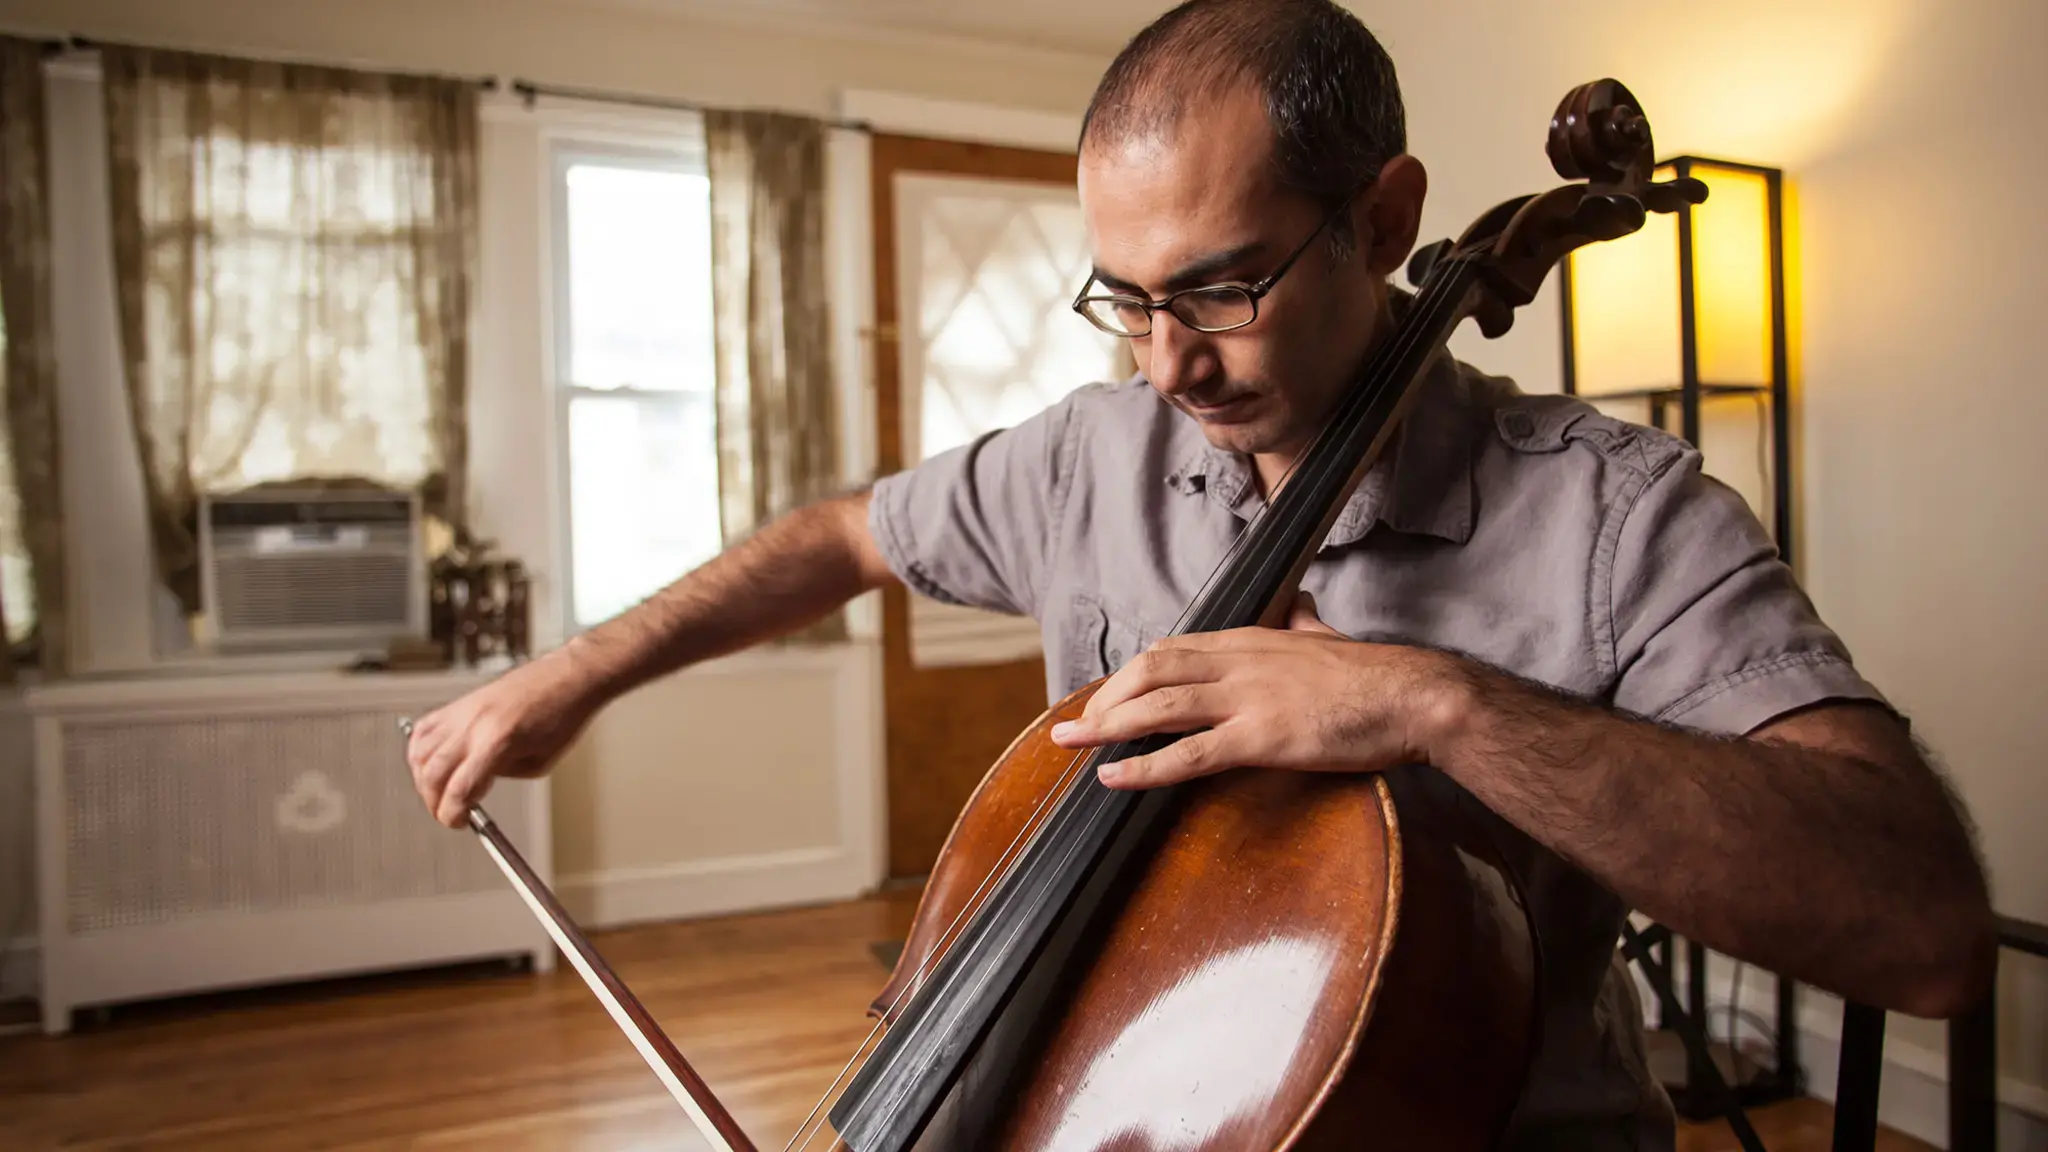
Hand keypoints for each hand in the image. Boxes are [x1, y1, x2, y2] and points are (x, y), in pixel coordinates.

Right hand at [405, 647, 604, 827]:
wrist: (565, 677)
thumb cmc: (563, 716)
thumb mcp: (539, 762)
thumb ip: (502, 775)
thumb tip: (474, 785)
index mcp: (498, 742)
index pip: (459, 789)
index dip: (453, 814)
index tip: (459, 822)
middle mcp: (473, 725)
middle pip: (432, 774)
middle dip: (435, 802)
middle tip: (447, 812)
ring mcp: (462, 711)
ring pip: (420, 752)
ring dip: (424, 779)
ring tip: (440, 791)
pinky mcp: (459, 703)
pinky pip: (424, 730)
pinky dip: (420, 751)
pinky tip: (432, 763)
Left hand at [1047, 592, 1460, 788]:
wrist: (1413, 695)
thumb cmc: (1374, 678)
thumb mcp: (1326, 637)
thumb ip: (1304, 623)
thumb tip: (1302, 608)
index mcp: (1250, 640)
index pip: (1171, 649)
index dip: (1130, 674)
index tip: (1106, 695)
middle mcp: (1238, 662)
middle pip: (1150, 672)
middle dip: (1105, 698)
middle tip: (1076, 726)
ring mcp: (1247, 699)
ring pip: (1157, 707)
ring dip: (1104, 726)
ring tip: (1069, 744)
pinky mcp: (1261, 738)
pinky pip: (1189, 754)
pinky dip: (1143, 767)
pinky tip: (1111, 777)